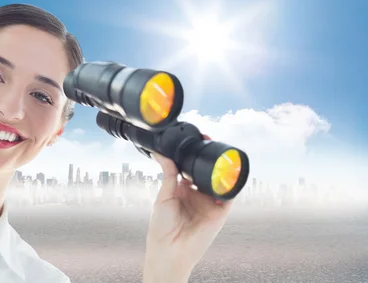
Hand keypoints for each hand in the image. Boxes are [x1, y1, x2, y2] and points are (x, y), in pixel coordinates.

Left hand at [142, 134, 233, 282]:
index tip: (193, 141)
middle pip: (205, 173)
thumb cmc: (162, 228)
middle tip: (207, 141)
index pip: (190, 169)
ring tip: (219, 154)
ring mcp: (209, 204)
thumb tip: (160, 153)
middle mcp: (197, 195)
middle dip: (208, 159)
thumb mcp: (163, 196)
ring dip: (221, 169)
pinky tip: (229, 174)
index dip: (192, 156)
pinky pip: (229, 197)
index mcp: (182, 190)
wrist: (169, 250)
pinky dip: (231, 186)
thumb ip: (168, 174)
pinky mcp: (220, 213)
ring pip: (218, 182)